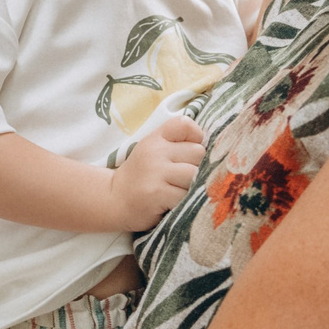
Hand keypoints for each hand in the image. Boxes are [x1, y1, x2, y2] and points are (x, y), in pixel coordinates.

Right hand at [108, 115, 205, 230]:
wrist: (114, 200)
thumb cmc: (141, 176)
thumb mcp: (153, 151)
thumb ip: (177, 143)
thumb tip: (214, 148)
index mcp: (156, 138)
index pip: (185, 125)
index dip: (195, 138)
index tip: (188, 153)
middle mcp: (155, 151)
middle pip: (198, 153)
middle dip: (195, 167)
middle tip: (180, 179)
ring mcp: (155, 172)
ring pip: (194, 175)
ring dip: (191, 187)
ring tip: (176, 192)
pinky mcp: (157, 193)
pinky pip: (186, 196)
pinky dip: (182, 203)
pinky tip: (170, 203)